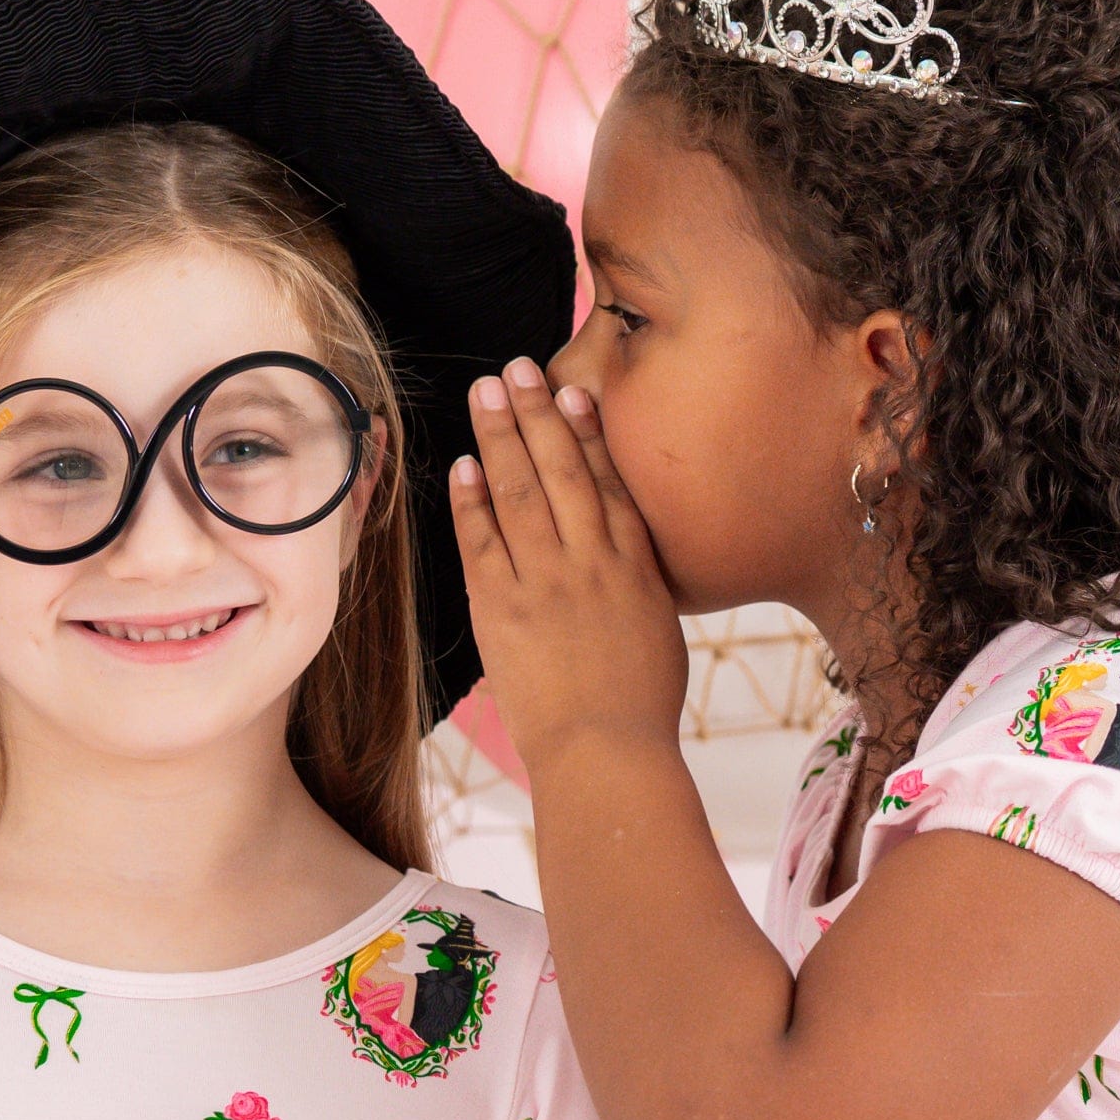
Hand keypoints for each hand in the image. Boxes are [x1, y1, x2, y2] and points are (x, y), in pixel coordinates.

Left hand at [448, 363, 686, 770]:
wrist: (608, 752)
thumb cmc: (640, 708)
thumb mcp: (657, 634)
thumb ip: (637, 589)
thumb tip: (622, 570)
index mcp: (635, 567)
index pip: (607, 483)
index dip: (587, 434)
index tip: (572, 393)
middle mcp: (593, 561)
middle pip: (563, 470)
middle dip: (538, 414)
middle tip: (518, 367)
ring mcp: (547, 580)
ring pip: (521, 492)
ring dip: (500, 437)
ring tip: (484, 392)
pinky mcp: (504, 607)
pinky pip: (483, 541)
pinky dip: (471, 501)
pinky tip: (462, 466)